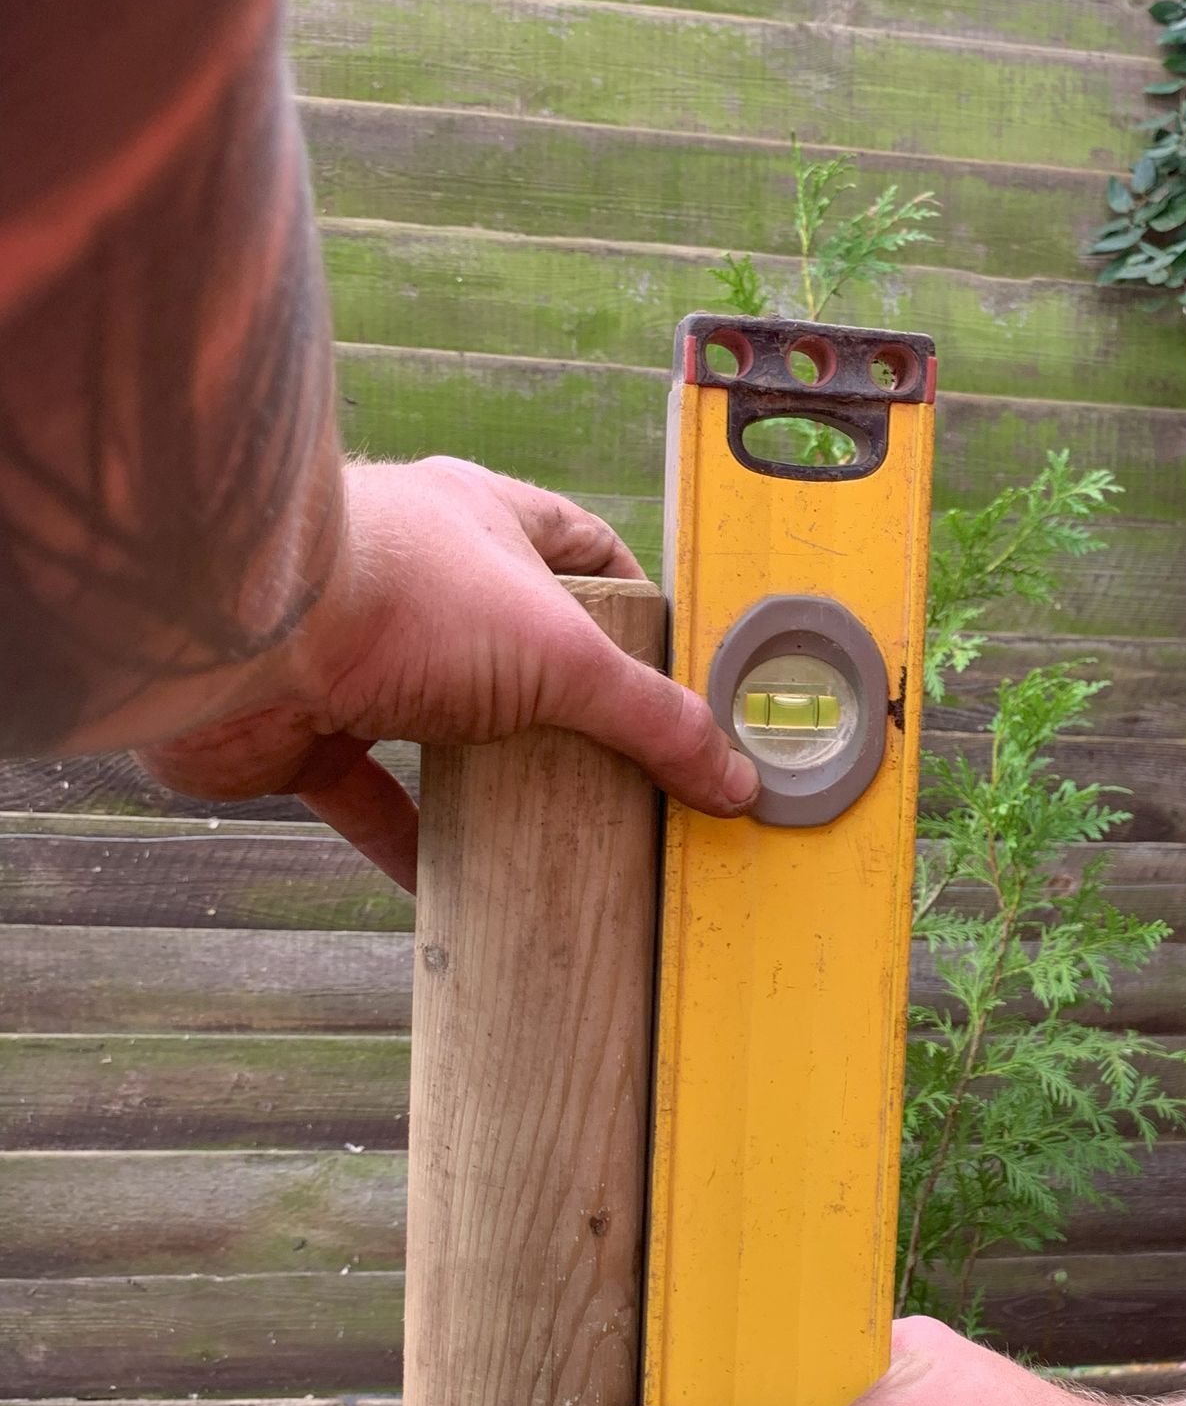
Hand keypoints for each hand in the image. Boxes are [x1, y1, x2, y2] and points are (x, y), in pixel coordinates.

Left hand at [137, 456, 755, 886]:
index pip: (581, 549)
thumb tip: (734, 778)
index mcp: (485, 523)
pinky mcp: (302, 731)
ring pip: (439, 724)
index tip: (674, 673)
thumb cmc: (397, 595)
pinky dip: (406, 840)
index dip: (632, 605)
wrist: (231, 631)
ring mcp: (355, 654)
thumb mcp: (565, 655)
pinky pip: (367, 797)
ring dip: (485, 775)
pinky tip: (447, 882)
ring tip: (548, 827)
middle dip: (560, 707)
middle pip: (512, 645)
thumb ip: (652, 719)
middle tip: (620, 770)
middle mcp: (419, 579)